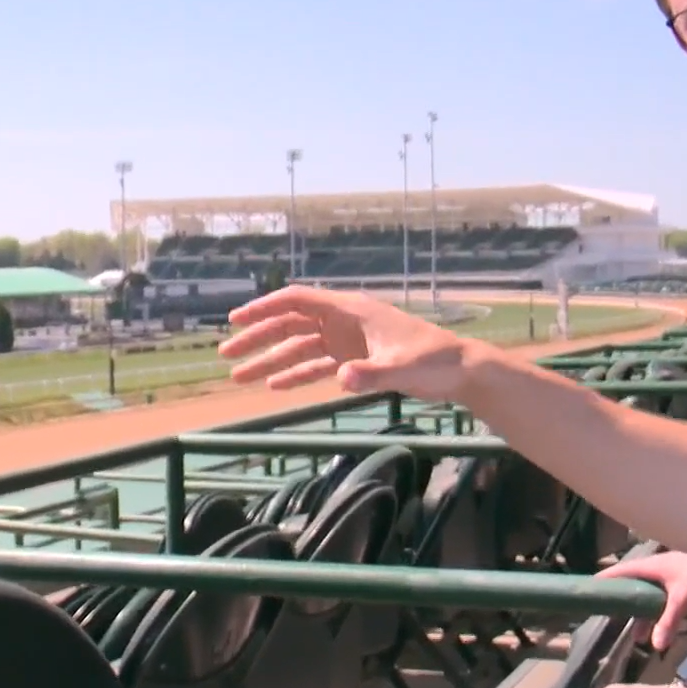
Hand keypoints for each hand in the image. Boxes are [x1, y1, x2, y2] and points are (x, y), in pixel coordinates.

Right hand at [219, 286, 480, 400]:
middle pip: (290, 324)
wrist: (459, 370)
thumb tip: (340, 378)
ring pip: (299, 347)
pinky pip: (316, 365)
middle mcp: (344, 321)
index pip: (298, 301)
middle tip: (226, 355)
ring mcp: (347, 341)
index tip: (237, 320)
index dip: (265, 308)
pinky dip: (295, 374)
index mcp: (351, 311)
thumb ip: (371, 374)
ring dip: (270, 360)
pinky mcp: (355, 359)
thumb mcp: (403, 369)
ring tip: (239, 376)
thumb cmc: (434, 362)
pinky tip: (274, 386)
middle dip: (257, 338)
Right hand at [599, 552, 686, 650]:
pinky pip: (663, 601)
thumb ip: (668, 621)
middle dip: (623, 606)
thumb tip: (656, 646)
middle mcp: (655, 571)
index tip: (587, 588)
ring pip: (649, 598)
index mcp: (649, 567)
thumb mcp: (683, 598)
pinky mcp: (681, 585)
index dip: (602, 580)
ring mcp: (668, 578)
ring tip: (639, 639)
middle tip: (610, 620)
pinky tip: (663, 631)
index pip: (618, 572)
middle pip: (632, 589)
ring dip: (644, 617)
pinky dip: (659, 615)